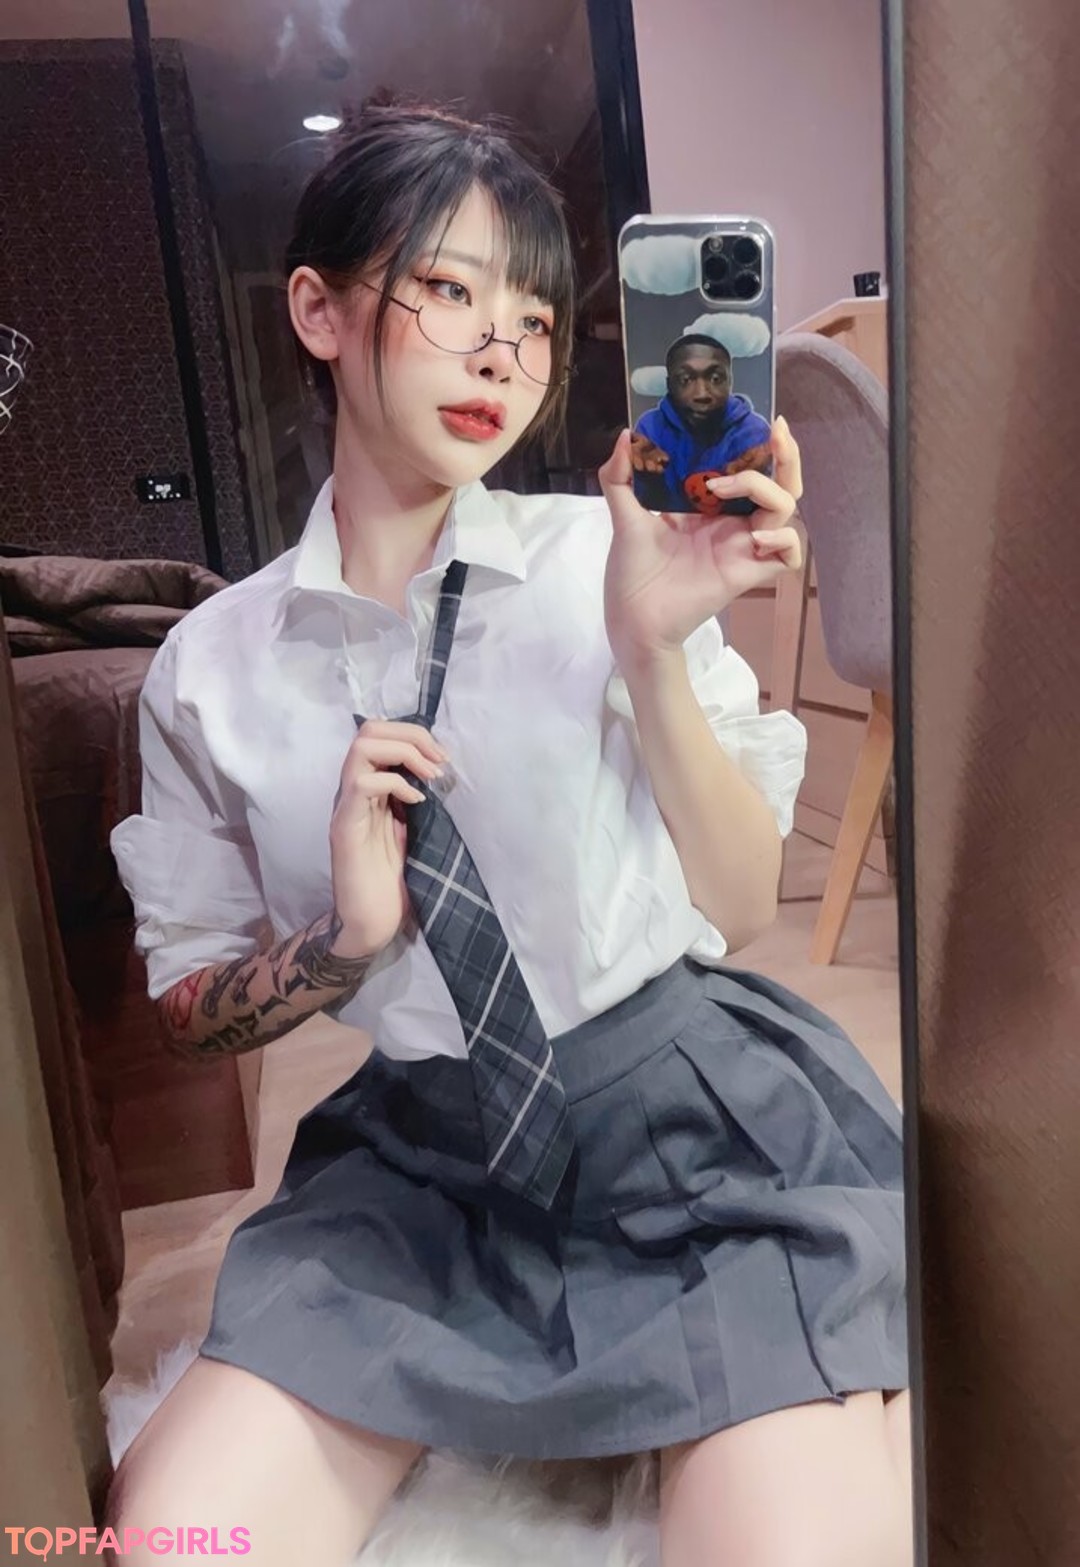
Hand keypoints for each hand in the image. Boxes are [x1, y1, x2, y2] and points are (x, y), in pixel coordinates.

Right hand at [328, 720, 447, 957]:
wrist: (370, 922)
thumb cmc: (392, 881)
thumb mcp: (410, 829)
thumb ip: (413, 799)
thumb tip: (436, 769)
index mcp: (370, 789)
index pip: (380, 733)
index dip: (415, 734)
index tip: (443, 758)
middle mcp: (353, 791)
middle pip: (368, 729)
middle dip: (411, 734)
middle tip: (438, 761)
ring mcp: (347, 807)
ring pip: (361, 748)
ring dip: (404, 753)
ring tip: (429, 776)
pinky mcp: (345, 827)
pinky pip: (363, 784)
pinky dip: (395, 783)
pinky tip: (416, 802)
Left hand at [598, 416, 803, 663]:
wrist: (632, 617)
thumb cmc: (631, 572)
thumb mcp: (624, 515)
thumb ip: (621, 476)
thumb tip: (624, 435)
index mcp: (710, 508)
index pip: (749, 470)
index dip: (759, 447)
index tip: (757, 420)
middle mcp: (732, 524)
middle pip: (780, 485)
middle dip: (786, 456)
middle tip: (776, 430)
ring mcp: (743, 547)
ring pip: (785, 510)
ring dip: (764, 489)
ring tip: (722, 488)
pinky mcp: (747, 573)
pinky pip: (787, 555)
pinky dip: (782, 540)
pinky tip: (754, 535)